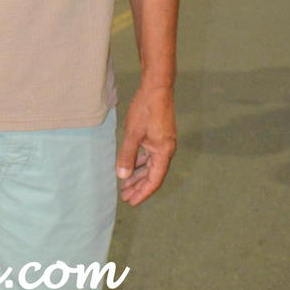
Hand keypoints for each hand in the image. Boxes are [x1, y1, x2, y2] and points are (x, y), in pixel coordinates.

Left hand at [116, 84, 175, 205]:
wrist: (157, 88)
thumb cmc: (146, 109)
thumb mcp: (133, 134)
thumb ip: (128, 155)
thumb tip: (122, 176)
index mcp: (163, 152)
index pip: (154, 180)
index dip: (143, 193)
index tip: (131, 202)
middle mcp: (166, 150)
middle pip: (153, 175)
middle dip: (138, 187)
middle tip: (124, 197)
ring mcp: (163, 143)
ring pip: (150, 166)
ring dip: (138, 175)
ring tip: (124, 185)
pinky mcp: (159, 137)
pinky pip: (149, 156)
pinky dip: (140, 163)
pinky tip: (130, 167)